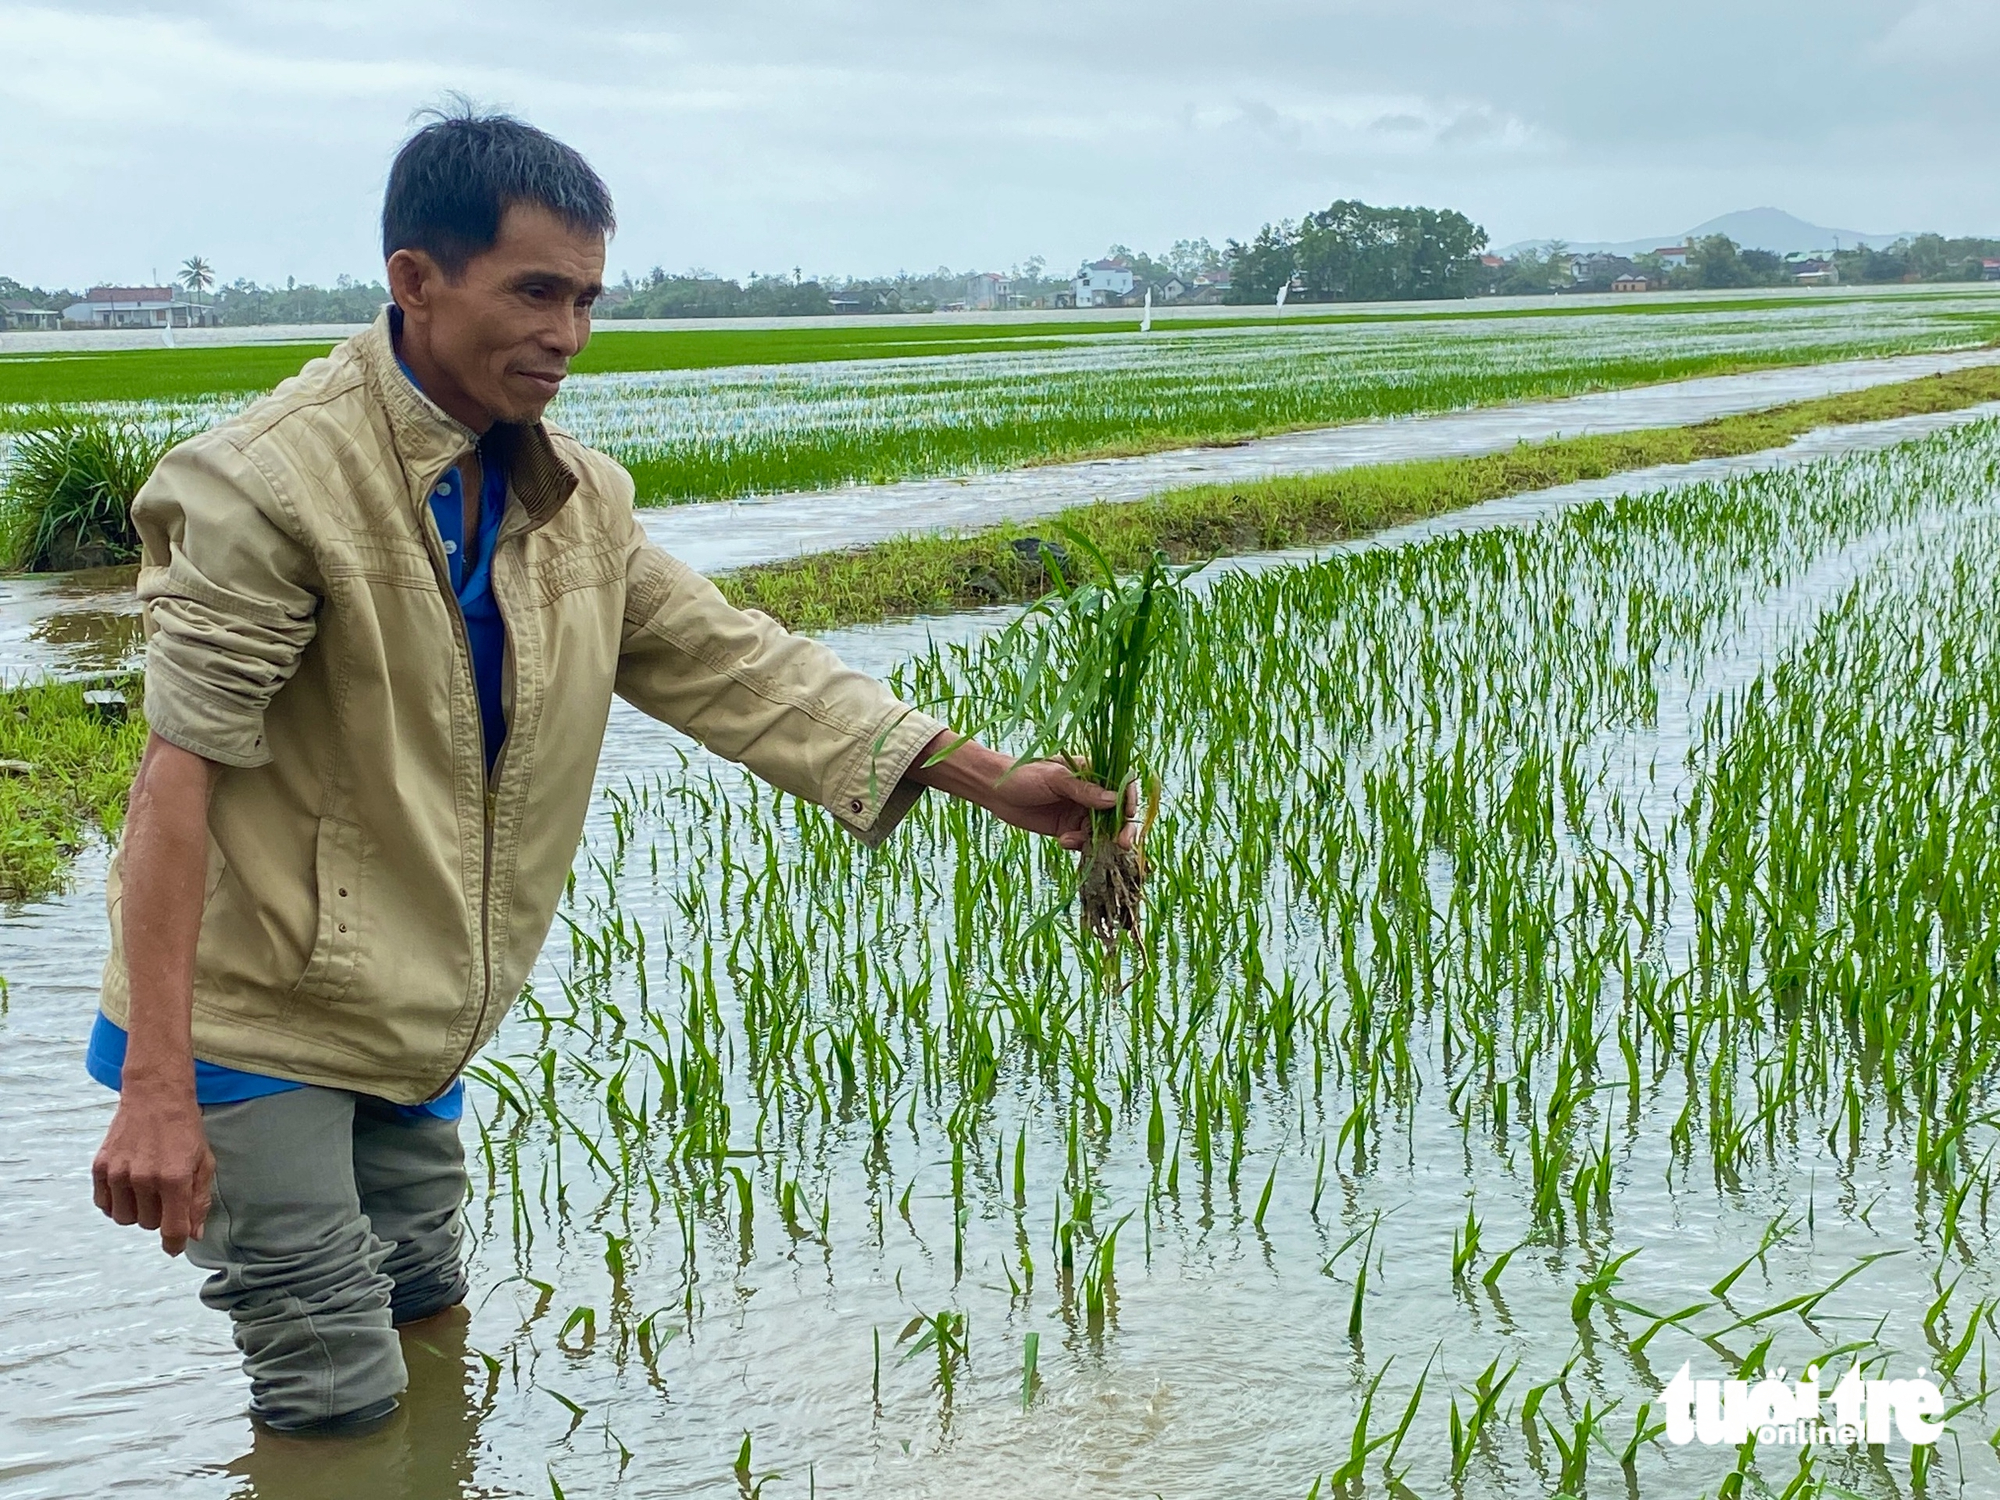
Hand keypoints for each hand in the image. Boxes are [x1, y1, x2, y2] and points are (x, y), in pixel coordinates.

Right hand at [92, 1084, 214, 1255]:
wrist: (156, 1098)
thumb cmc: (185, 1130)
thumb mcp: (204, 1162)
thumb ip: (199, 1200)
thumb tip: (193, 1234)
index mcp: (174, 1178)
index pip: (172, 1228)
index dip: (175, 1243)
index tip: (175, 1246)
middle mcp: (143, 1178)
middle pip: (147, 1224)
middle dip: (160, 1216)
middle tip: (167, 1194)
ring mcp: (118, 1173)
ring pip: (124, 1218)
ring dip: (137, 1211)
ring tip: (148, 1189)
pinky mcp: (100, 1167)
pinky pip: (104, 1204)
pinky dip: (116, 1203)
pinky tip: (129, 1187)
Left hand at [909, 734, 1141, 850]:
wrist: (994, 790)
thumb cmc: (1023, 774)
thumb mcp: (1055, 779)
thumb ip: (1084, 790)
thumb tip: (1114, 800)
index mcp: (1092, 773)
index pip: (1121, 785)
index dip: (1129, 800)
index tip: (1129, 814)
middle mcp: (1091, 794)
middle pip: (1117, 814)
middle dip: (1121, 829)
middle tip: (1121, 844)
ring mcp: (1080, 813)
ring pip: (1101, 831)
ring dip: (1096, 840)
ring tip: (1074, 840)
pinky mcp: (1067, 830)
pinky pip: (1083, 842)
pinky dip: (1079, 846)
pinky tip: (1064, 842)